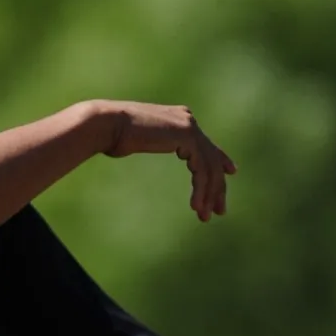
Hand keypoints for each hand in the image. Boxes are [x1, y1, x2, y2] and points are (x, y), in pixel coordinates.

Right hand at [94, 100, 236, 222]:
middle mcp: (187, 119)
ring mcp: (189, 126)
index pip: (205, 144)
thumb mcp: (137, 140)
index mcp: (178, 118)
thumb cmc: (111, 134)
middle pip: (211, 158)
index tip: (230, 174)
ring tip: (204, 216)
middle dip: (216, 187)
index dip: (219, 161)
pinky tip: (195, 205)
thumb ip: (152, 142)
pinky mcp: (187, 135)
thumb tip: (141, 144)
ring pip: (209, 167)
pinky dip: (201, 189)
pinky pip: (202, 168)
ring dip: (208, 194)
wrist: (106, 124)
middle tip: (219, 211)